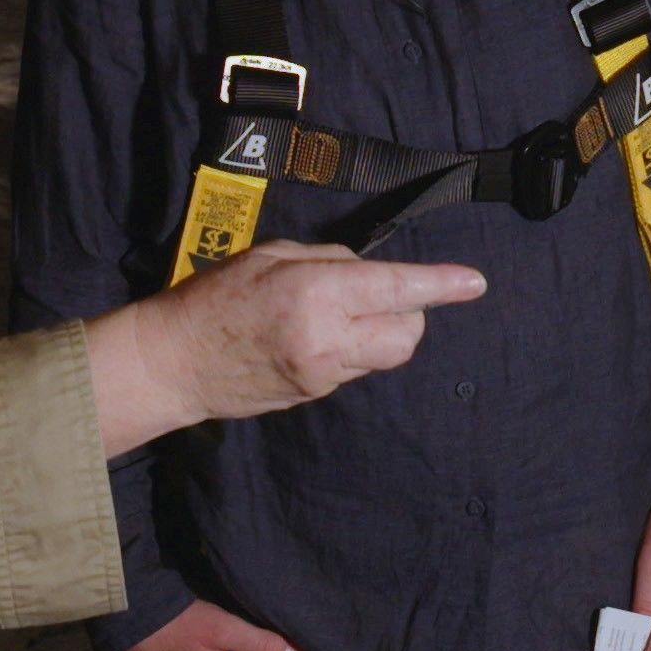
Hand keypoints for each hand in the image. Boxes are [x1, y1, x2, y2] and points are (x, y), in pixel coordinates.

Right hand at [87, 241, 485, 453]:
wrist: (175, 363)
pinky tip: (311, 336)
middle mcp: (328, 338)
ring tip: (334, 315)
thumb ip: (328, 260)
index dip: (441, 285)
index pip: (397, 288)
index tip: (474, 283)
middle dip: (409, 313)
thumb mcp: (271, 256)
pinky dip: (349, 348)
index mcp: (316, 292)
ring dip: (378, 331)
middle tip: (380, 294)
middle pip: (408, 334)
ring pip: (385, 354)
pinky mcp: (315, 394)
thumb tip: (368, 270)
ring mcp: (324, 373)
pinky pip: (354, 367)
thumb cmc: (215, 297)